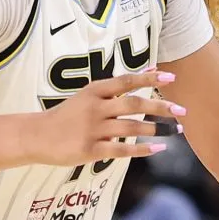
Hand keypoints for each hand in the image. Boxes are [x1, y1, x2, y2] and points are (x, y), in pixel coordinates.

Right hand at [28, 71, 185, 166]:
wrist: (37, 135)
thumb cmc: (68, 114)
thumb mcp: (88, 94)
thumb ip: (118, 86)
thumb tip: (151, 69)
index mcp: (93, 91)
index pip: (126, 81)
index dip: (149, 79)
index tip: (171, 78)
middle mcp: (94, 108)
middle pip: (133, 105)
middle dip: (160, 107)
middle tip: (181, 111)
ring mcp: (92, 129)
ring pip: (131, 128)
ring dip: (156, 129)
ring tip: (176, 131)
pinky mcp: (90, 150)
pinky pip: (121, 149)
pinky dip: (142, 149)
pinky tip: (158, 148)